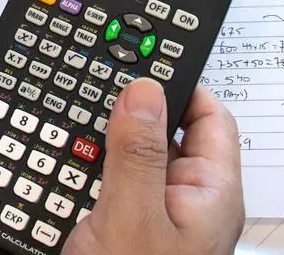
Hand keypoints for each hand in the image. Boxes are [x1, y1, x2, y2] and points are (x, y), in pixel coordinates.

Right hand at [63, 79, 244, 254]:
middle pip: (166, 131)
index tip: (138, 63)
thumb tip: (144, 89)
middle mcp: (188, 198)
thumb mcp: (132, 218)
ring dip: (107, 138)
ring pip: (135, 152)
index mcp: (210, 193)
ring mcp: (157, 210)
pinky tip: (73, 158)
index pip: (209, 116)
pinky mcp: (130, 220)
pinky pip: (116, 176)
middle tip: (97, 91)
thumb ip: (139, 154)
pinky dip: (95, 161)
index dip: (178, 85)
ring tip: (77, 124)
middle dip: (132, 111)